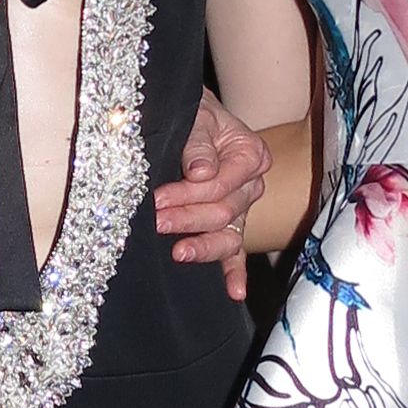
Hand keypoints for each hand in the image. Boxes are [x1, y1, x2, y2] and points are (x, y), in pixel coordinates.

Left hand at [158, 86, 267, 300]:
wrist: (190, 117)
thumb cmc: (193, 115)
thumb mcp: (196, 118)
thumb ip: (198, 143)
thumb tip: (200, 171)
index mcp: (250, 155)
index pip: (223, 183)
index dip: (190, 193)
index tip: (159, 198)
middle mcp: (251, 185)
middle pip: (224, 212)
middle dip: (187, 218)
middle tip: (156, 221)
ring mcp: (242, 210)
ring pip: (229, 237)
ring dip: (203, 247)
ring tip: (179, 252)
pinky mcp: (229, 228)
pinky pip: (235, 254)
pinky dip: (235, 273)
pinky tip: (234, 292)